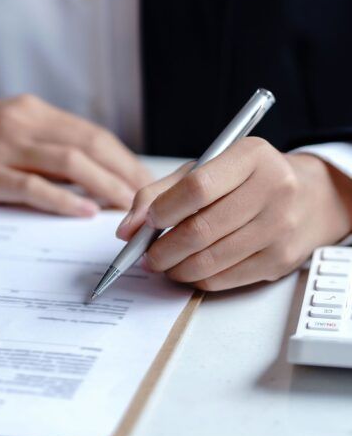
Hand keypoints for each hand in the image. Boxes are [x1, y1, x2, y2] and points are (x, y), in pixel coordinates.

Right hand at [0, 95, 151, 215]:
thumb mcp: (8, 129)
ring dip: (106, 186)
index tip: (147, 181)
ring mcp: (4, 147)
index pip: (94, 134)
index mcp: (34, 112)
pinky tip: (85, 213)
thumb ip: (44, 145)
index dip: (125, 159)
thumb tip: (88, 176)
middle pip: (91, 145)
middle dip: (126, 173)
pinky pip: (34, 187)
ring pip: (70, 163)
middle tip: (151, 200)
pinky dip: (64, 200)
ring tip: (129, 209)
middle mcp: (25, 123)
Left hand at [116, 137, 351, 290]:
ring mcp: (280, 227)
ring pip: (211, 260)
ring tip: (163, 264)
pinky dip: (198, 279)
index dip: (164, 210)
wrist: (308, 198)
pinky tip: (188, 270)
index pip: (197, 188)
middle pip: (201, 229)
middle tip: (146, 256)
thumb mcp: (206, 169)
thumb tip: (127, 229)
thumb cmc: (246, 180)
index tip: (145, 224)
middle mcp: (273, 188)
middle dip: (163, 250)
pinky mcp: (281, 259)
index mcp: (251, 156)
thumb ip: (160, 192)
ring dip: (176, 268)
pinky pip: (226, 278)